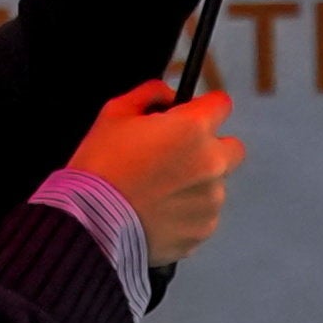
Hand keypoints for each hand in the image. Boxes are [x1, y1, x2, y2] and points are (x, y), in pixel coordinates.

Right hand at [73, 75, 241, 264]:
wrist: (90, 223)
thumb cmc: (100, 167)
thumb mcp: (114, 114)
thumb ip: (149, 94)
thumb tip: (166, 95)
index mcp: (192, 128)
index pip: (221, 104)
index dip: (204, 108)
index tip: (192, 117)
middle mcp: (211, 162)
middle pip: (232, 148)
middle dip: (210, 149)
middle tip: (178, 158)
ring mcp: (211, 199)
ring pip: (216, 184)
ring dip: (197, 184)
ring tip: (160, 192)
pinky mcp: (204, 228)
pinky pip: (205, 214)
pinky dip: (188, 213)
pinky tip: (160, 213)